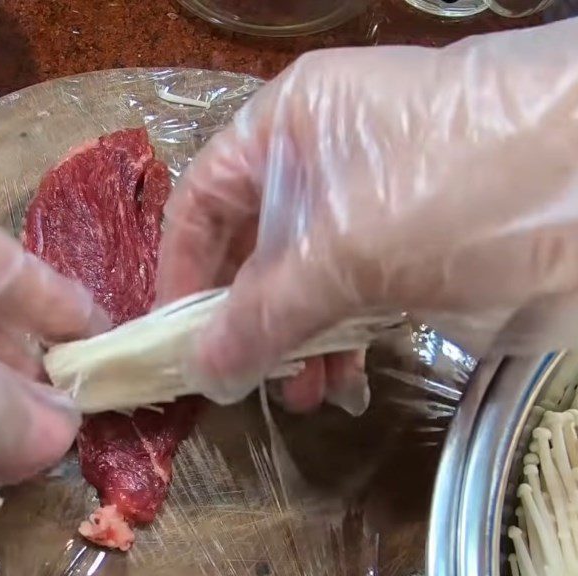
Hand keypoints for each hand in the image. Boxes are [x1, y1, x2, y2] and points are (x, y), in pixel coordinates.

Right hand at [158, 18, 577, 406]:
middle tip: (245, 381)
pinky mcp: (407, 242)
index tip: (175, 336)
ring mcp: (365, 202)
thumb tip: (199, 372)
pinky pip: (350, 296)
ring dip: (295, 345)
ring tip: (304, 395)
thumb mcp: (340, 253)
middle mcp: (317, 159)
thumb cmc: (452, 187)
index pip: (202, 201)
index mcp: (285, 128)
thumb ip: (261, 317)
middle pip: (251, 250)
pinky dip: (342, 343)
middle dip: (246, 322)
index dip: (181, 271)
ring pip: (302, 283)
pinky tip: (345, 383)